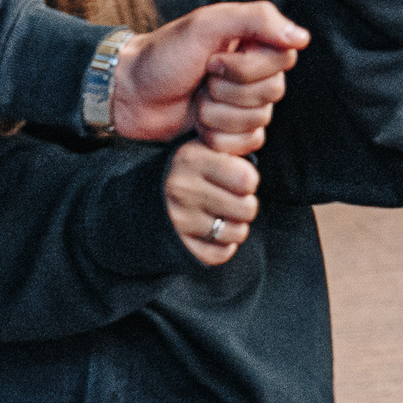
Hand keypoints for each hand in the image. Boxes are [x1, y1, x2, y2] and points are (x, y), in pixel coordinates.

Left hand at [111, 2, 306, 143]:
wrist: (129, 94)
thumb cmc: (163, 55)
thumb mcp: (207, 24)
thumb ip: (257, 19)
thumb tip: (301, 37)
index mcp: (253, 41)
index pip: (283, 59)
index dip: (247, 67)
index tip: (213, 60)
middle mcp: (254, 71)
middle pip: (273, 92)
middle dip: (229, 92)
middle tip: (202, 80)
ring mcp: (243, 103)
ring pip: (259, 120)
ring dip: (218, 114)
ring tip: (197, 100)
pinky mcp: (232, 132)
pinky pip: (249, 144)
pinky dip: (218, 138)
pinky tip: (198, 124)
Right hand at [166, 139, 259, 266]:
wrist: (144, 199)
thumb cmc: (191, 172)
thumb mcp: (205, 150)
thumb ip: (231, 151)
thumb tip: (257, 148)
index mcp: (192, 159)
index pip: (247, 179)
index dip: (249, 180)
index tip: (238, 180)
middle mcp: (183, 190)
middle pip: (247, 209)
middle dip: (246, 205)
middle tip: (232, 200)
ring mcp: (180, 220)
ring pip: (238, 233)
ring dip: (236, 227)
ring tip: (222, 216)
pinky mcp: (180, 246)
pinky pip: (222, 254)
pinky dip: (223, 245)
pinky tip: (212, 232)